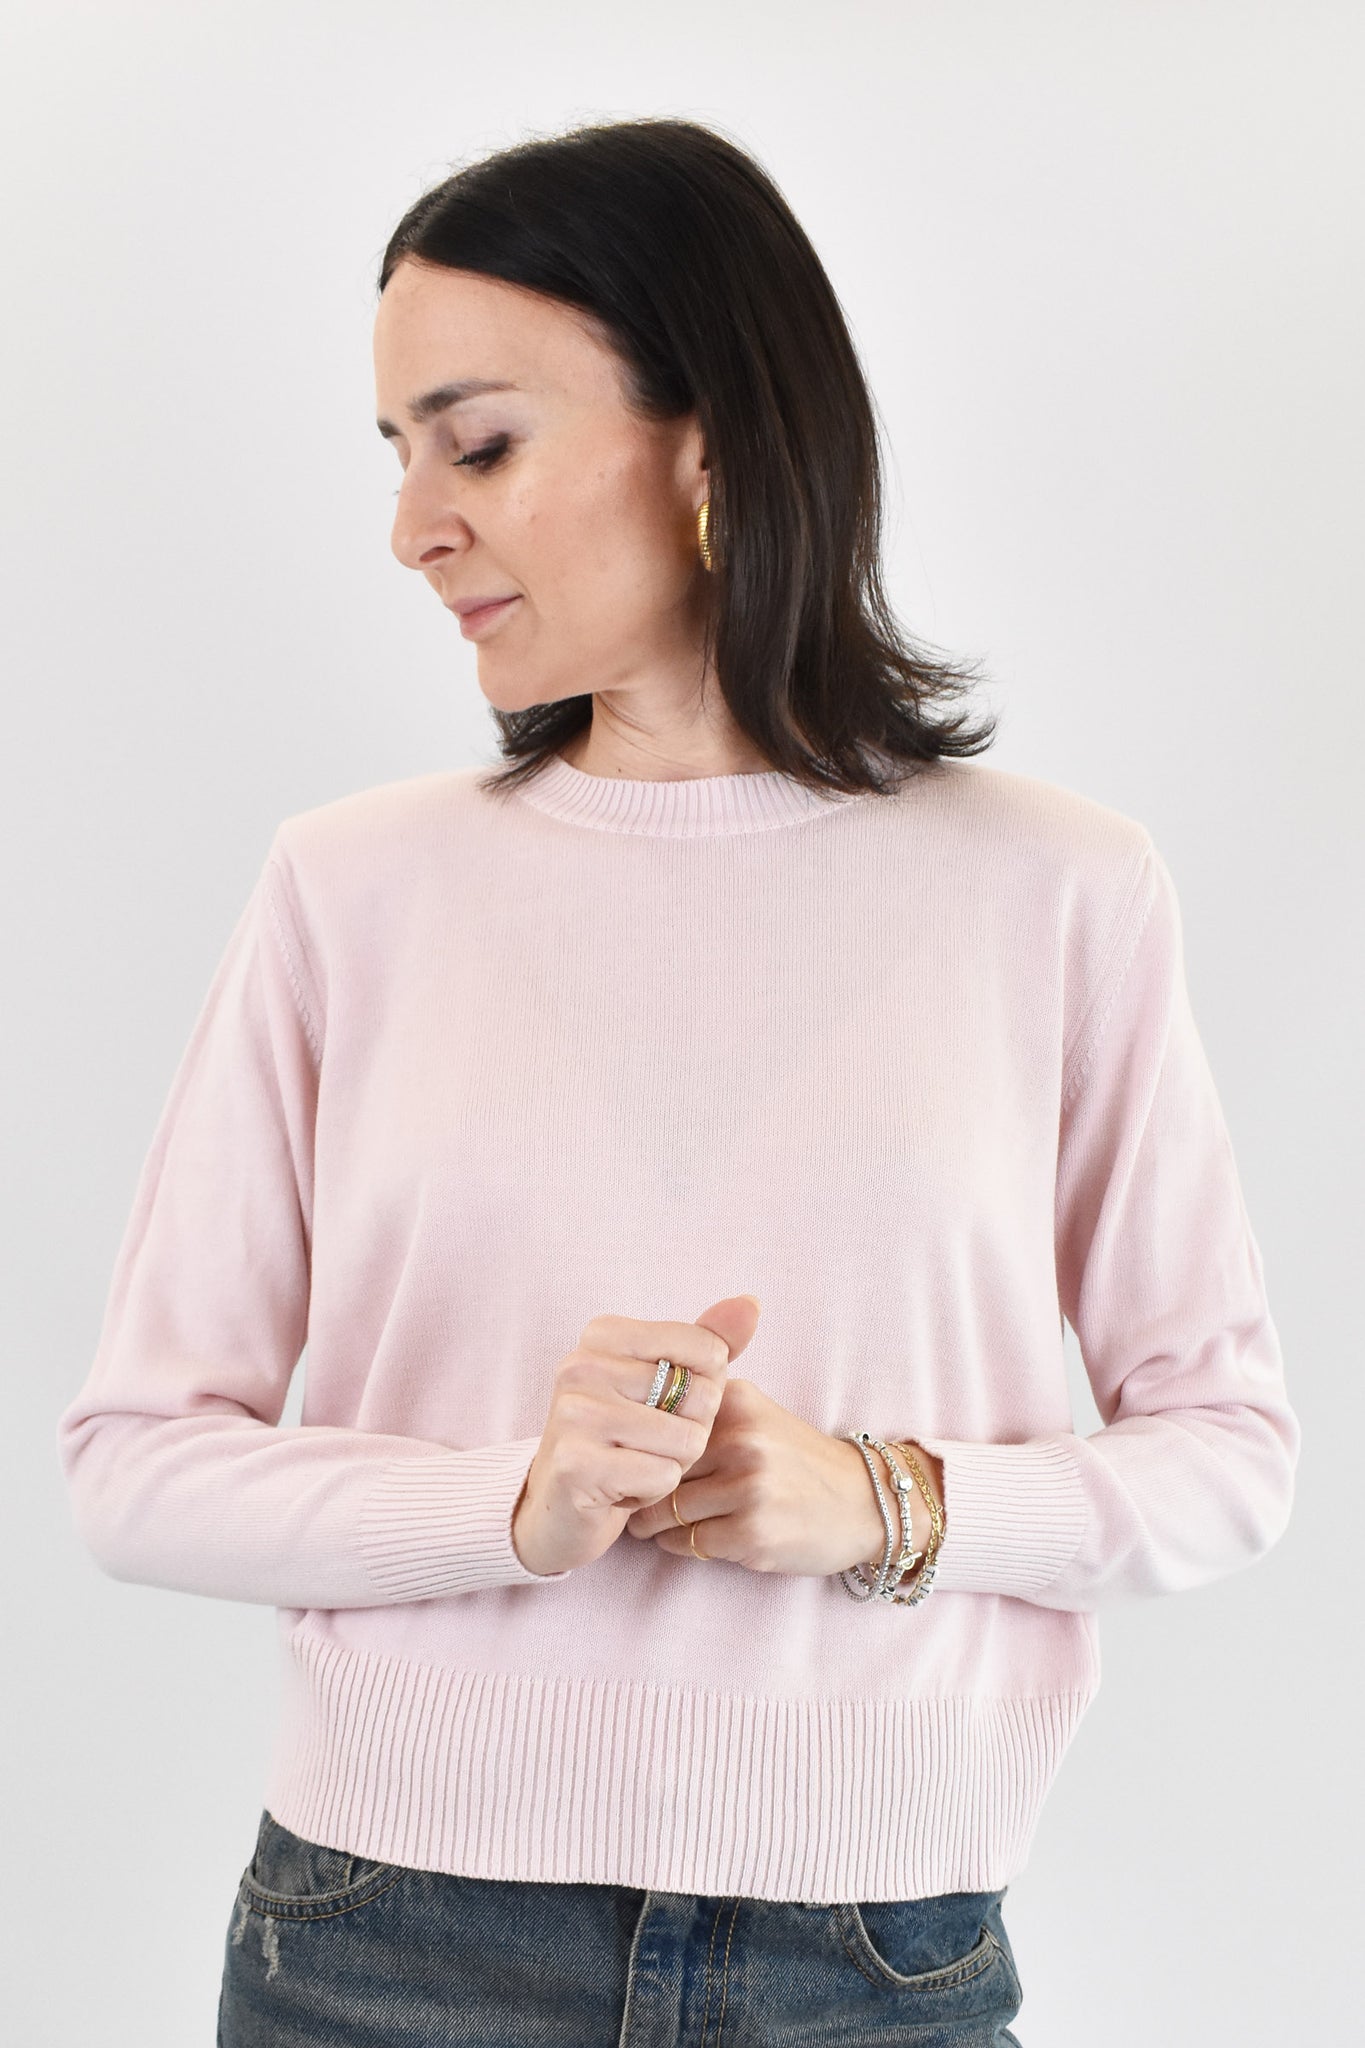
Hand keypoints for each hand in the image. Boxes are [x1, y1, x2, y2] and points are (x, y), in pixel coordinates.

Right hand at [510, 1295, 761, 1576]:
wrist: (559, 1507)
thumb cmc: (623, 1438)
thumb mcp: (666, 1383)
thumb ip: (707, 1342)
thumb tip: (752, 1304)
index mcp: (604, 1334)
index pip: (706, 1349)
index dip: (706, 1388)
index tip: (666, 1405)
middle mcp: (581, 1365)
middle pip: (699, 1397)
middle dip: (691, 1431)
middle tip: (649, 1444)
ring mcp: (574, 1414)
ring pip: (686, 1441)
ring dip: (674, 1465)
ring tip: (636, 1465)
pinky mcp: (576, 1464)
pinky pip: (662, 1476)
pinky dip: (655, 1491)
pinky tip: (622, 1490)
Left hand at [624, 1375, 944, 1576]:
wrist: (864, 1502)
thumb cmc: (797, 1462)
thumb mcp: (756, 1415)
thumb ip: (700, 1414)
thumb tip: (627, 1428)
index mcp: (735, 1401)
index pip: (657, 1421)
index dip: (639, 1445)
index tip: (631, 1459)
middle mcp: (741, 1440)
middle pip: (656, 1467)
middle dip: (639, 1487)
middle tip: (632, 1498)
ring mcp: (748, 1488)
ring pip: (665, 1510)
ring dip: (652, 1523)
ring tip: (652, 1523)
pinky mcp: (753, 1534)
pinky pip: (689, 1543)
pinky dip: (680, 1545)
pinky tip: (690, 1539)